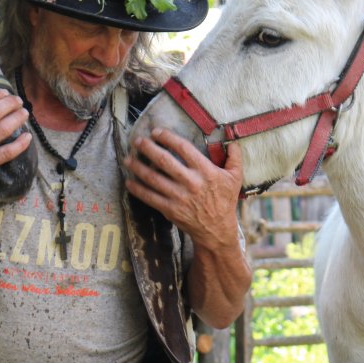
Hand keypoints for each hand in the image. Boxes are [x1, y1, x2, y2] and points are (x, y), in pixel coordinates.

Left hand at [123, 127, 242, 251]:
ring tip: (128, 158)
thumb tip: (232, 140)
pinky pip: (150, 197)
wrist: (217, 230)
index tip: (156, 132)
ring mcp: (179, 197)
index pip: (183, 148)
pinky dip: (137, 189)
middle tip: (137, 140)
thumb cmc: (225, 201)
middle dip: (148, 148)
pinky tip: (129, 182)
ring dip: (137, 167)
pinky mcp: (170, 210)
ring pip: (153, 178)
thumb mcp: (235, 178)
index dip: (168, 138)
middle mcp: (191, 182)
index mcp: (205, 171)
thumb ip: (234, 157)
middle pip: (164, 160)